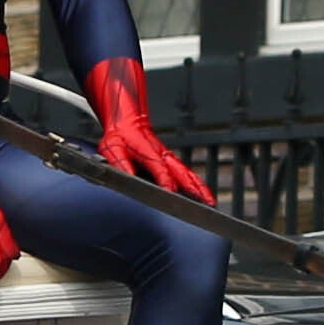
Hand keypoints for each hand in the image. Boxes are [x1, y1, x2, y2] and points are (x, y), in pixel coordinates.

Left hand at [89, 62, 208, 200]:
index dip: (165, 180)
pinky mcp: (171, 161)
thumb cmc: (120, 137)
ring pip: (189, 173)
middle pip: (183, 173)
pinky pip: (187, 173)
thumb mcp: (112, 149)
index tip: (171, 192)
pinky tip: (203, 194)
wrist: (128, 122)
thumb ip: (120, 163)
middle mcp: (163, 156)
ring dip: (201, 187)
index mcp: (148, 153)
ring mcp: (169, 158)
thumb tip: (127, 176)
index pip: (160, 168)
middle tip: (205, 201)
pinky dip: (197, 183)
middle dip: (195, 187)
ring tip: (211, 202)